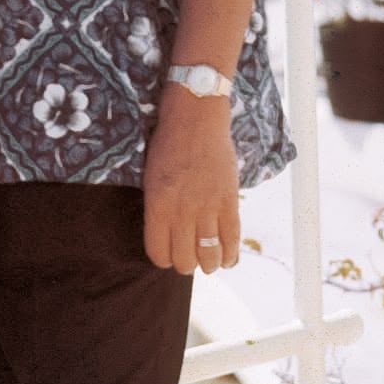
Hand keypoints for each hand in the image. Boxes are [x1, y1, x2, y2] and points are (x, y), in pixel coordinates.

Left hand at [142, 94, 240, 274]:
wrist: (195, 119)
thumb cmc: (168, 144)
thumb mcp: (151, 178)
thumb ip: (158, 208)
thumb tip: (167, 234)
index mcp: (157, 205)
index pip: (158, 252)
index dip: (163, 259)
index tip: (168, 255)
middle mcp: (181, 211)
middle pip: (184, 260)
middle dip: (185, 264)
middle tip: (189, 258)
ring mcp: (207, 207)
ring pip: (209, 255)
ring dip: (209, 264)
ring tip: (209, 263)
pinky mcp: (229, 201)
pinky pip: (232, 238)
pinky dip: (230, 254)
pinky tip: (227, 259)